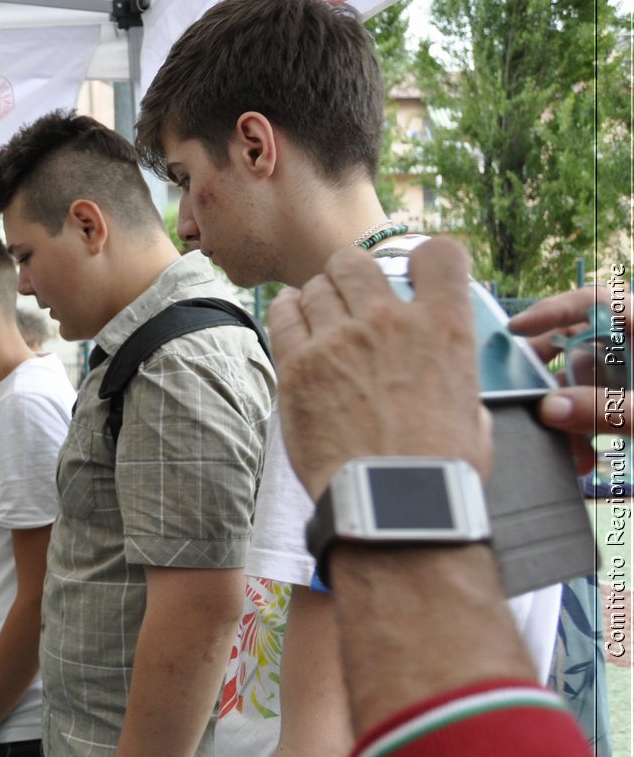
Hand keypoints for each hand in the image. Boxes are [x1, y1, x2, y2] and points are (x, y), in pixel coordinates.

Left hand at [267, 237, 490, 497]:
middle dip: (351, 272)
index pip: (439, 254)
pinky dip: (287, 308)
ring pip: (316, 286)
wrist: (391, 502)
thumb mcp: (472, 412)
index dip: (425, 258)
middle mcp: (390, 321)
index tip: (415, 272)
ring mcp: (338, 340)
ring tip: (319, 311)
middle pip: (356, 262)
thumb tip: (442, 380)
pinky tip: (290, 313)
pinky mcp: (297, 365)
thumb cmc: (438, 469)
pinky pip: (283, 315)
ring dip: (318, 294)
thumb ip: (453, 378)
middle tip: (350, 292)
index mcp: (445, 327)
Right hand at [508, 284, 629, 471]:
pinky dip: (582, 432)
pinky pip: (594, 410)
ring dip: (563, 413)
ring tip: (553, 443)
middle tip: (516, 390)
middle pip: (578, 343)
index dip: (554, 310)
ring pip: (582, 383)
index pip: (595, 302)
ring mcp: (628, 376)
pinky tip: (578, 459)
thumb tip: (548, 409)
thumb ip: (608, 410)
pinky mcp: (626, 403)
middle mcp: (632, 347)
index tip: (516, 330)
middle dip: (546, 372)